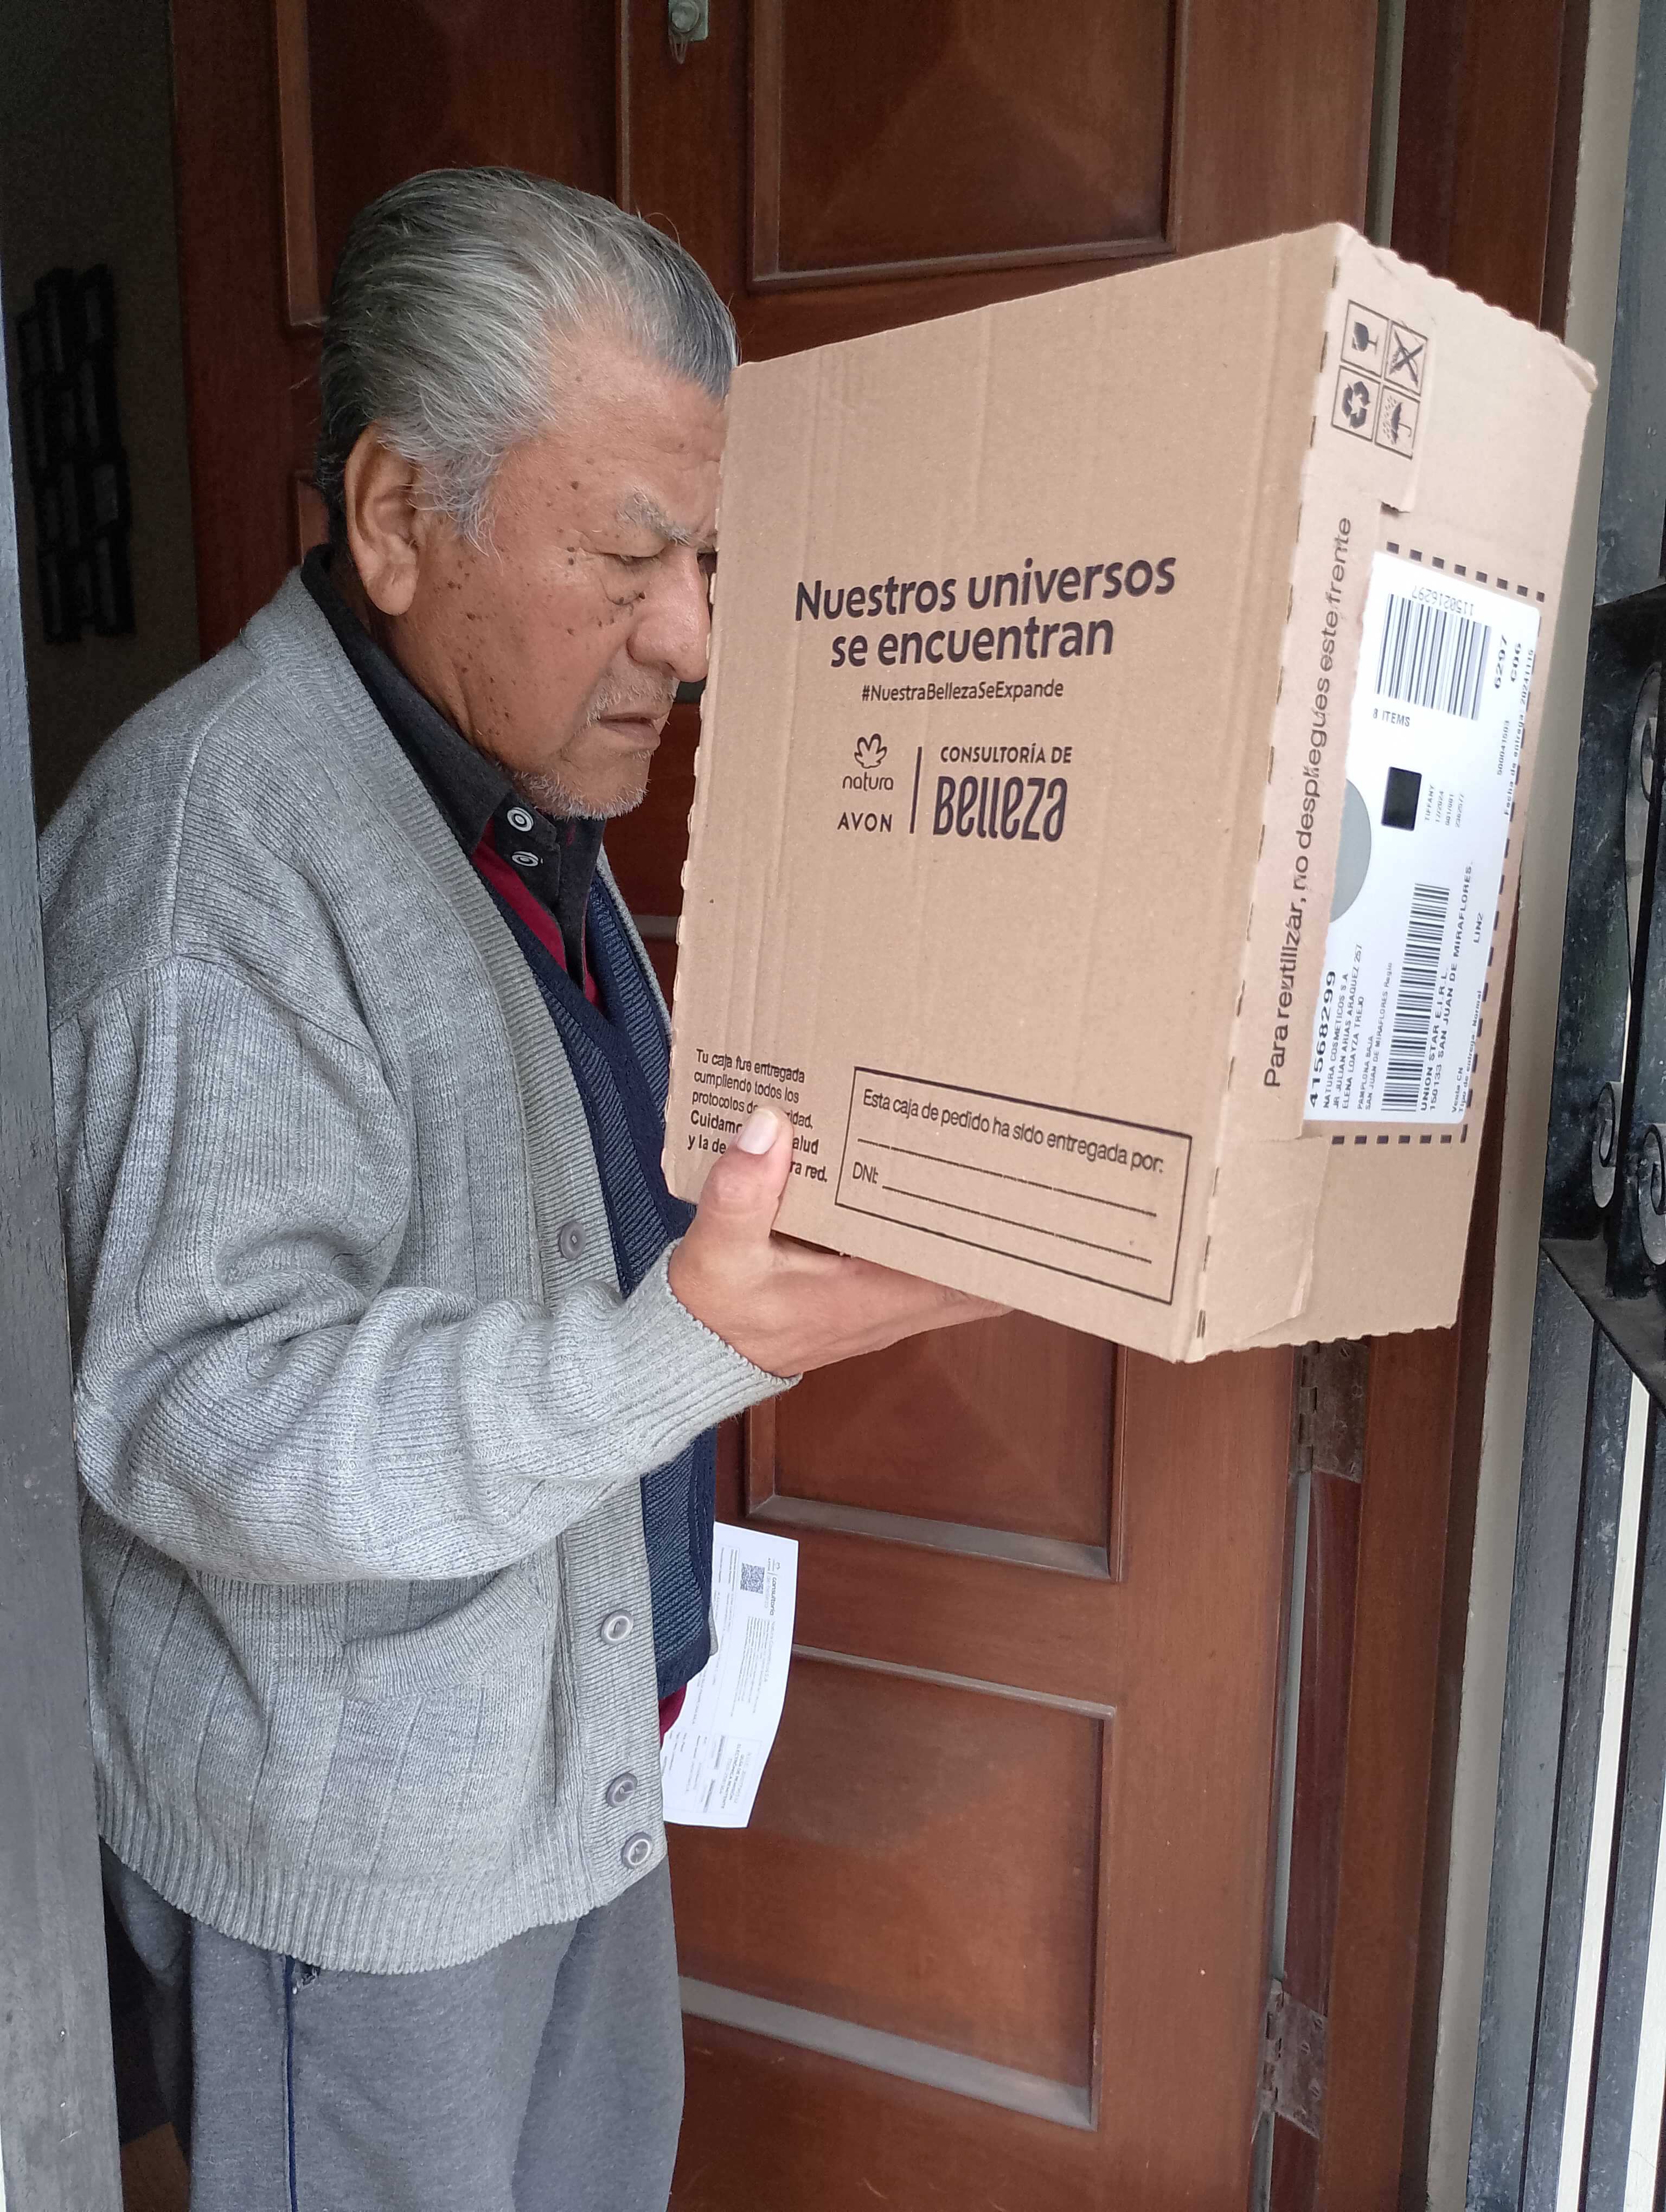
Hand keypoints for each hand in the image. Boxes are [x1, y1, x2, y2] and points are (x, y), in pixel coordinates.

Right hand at [668, 1106, 1006, 1376]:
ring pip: (958, 1275)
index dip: (1008, 1248)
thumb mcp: (717, 1251)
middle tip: (1023, 1168)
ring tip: (991, 1167)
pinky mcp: (871, 1297)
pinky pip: (926, 1269)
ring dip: (975, 1233)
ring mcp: (887, 1306)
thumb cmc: (714, 1310)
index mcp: (873, 1298)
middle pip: (982, 1278)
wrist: (694, 1354)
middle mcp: (895, 1308)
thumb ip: (741, 1192)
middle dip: (1005, 1232)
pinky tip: (931, 1187)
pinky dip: (937, 1238)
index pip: (969, 1281)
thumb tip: (770, 1127)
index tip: (1030, 1198)